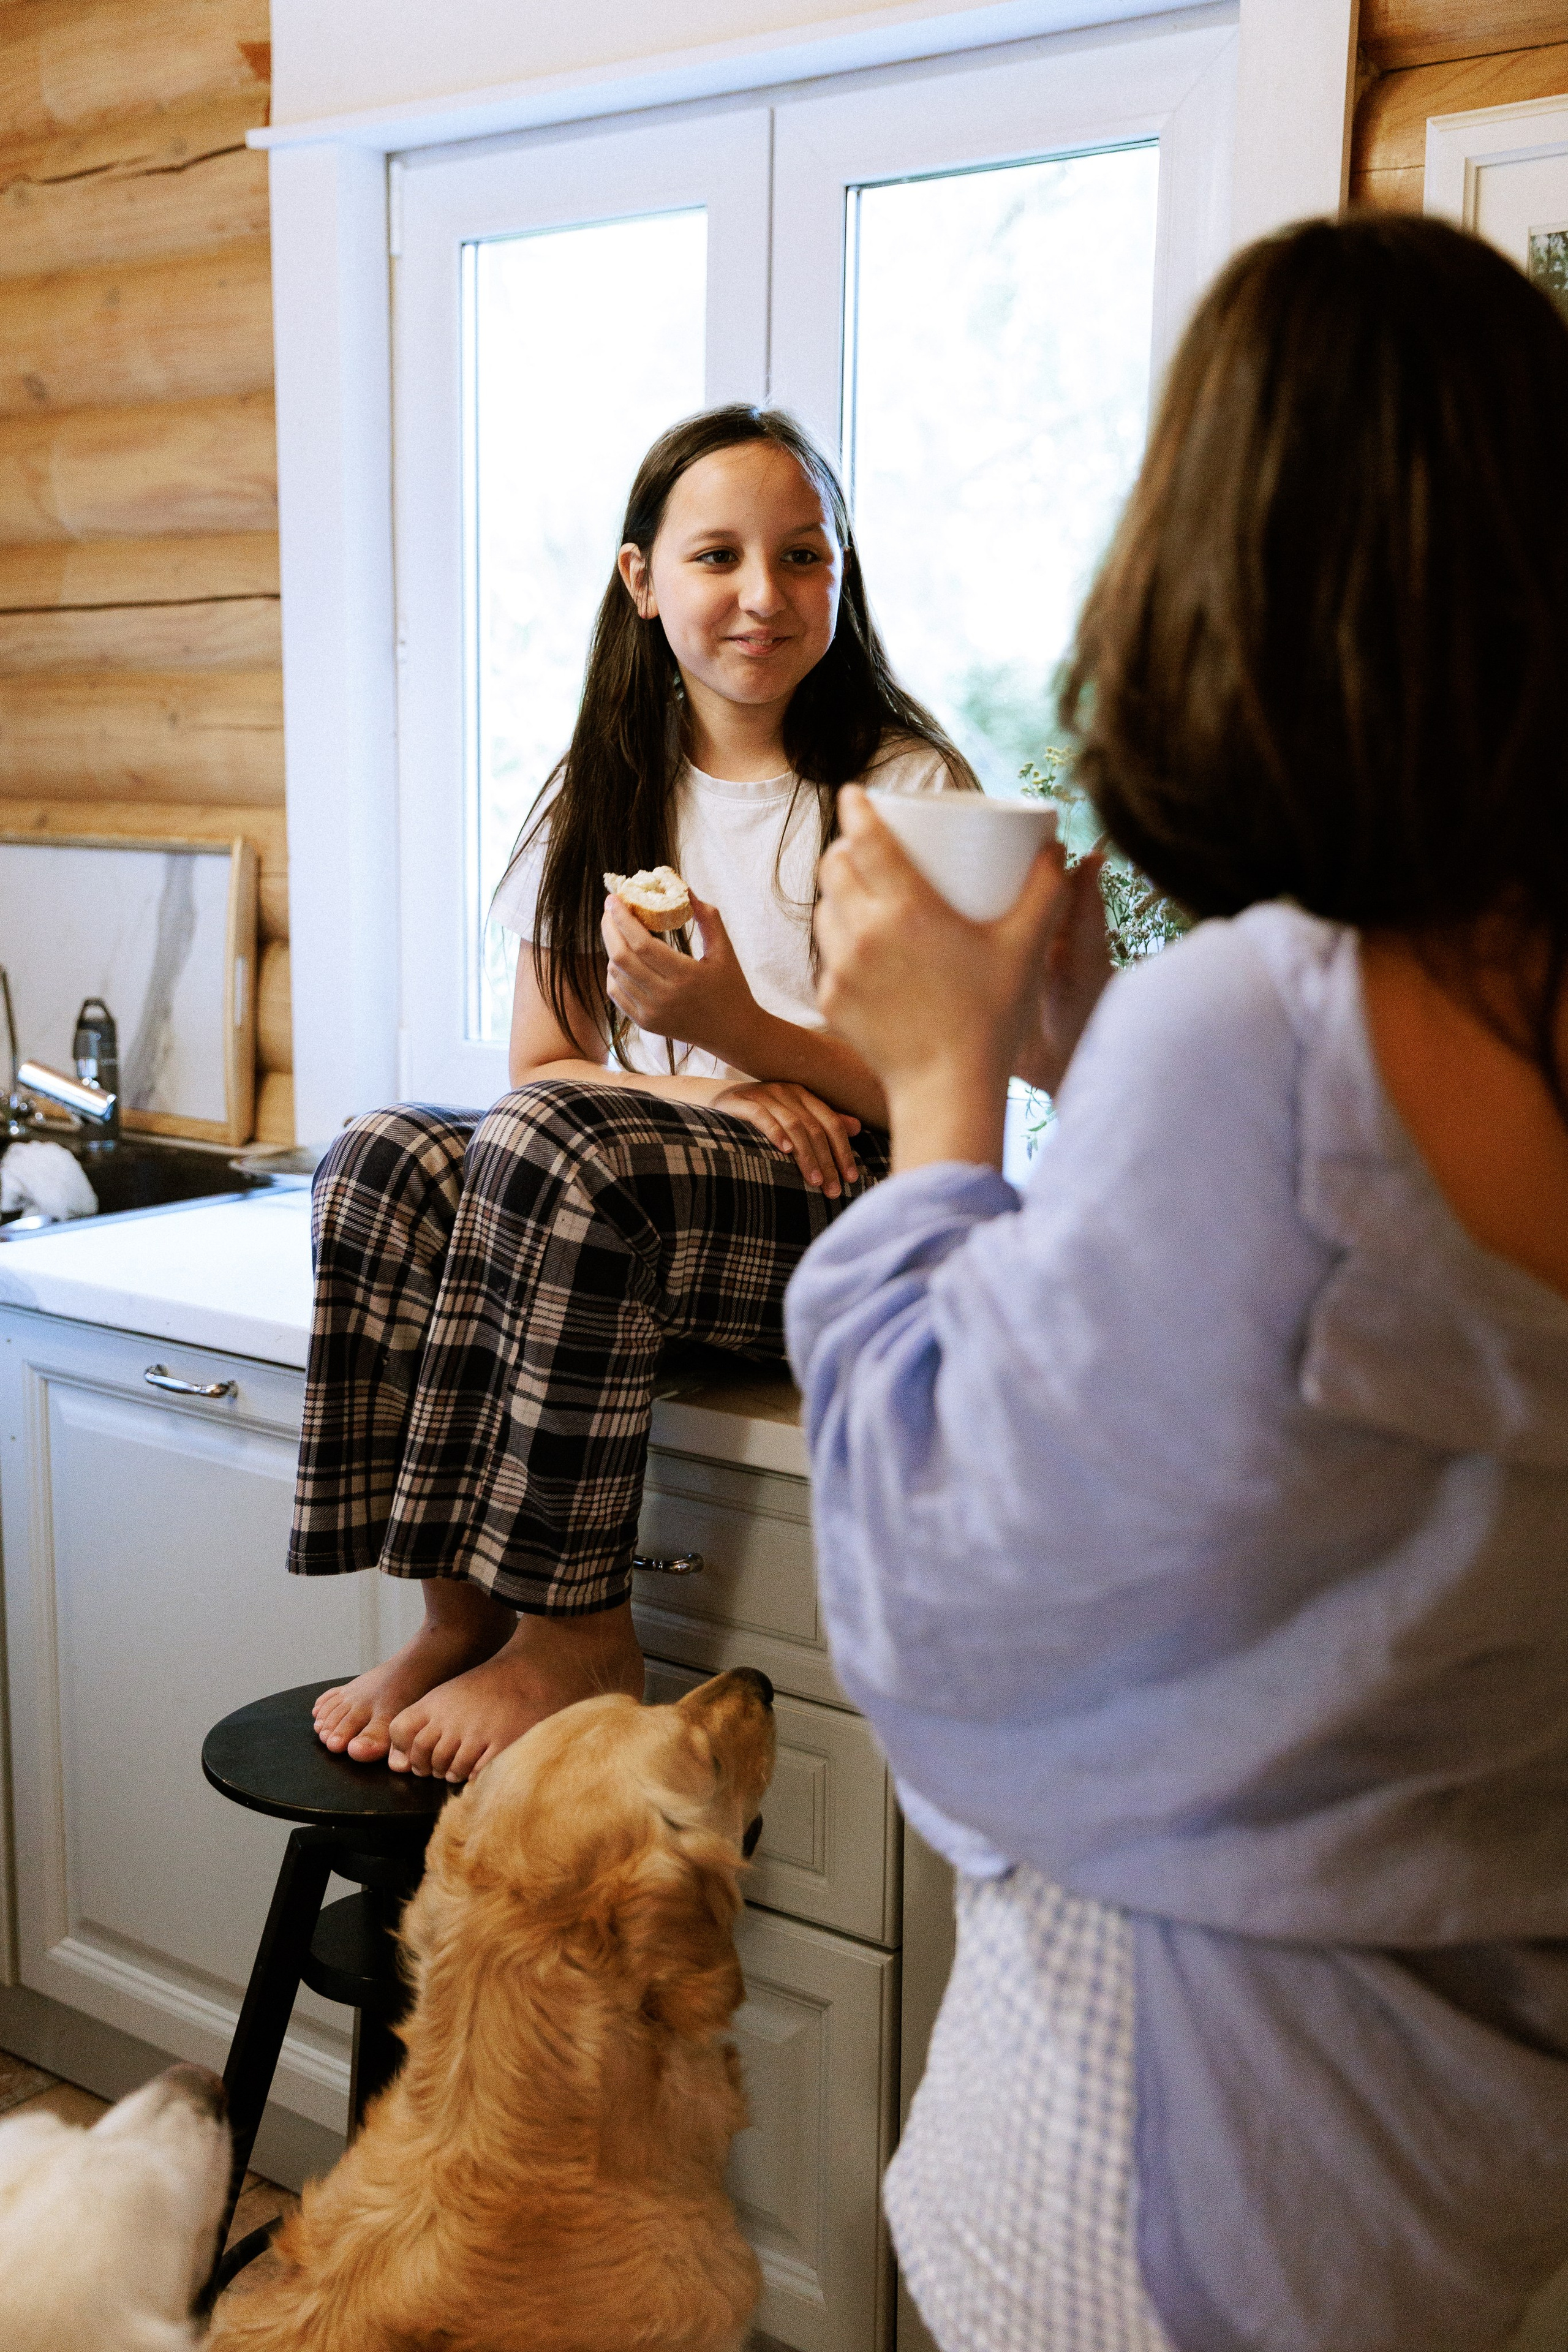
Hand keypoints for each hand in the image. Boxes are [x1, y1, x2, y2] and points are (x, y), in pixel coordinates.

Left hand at [602, 890, 758, 1061]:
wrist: (732, 1033)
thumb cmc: (731, 988)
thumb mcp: (725, 951)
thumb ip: (708, 919)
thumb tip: (685, 889)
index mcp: (685, 977)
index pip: (642, 944)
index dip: (623, 919)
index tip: (614, 900)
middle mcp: (664, 998)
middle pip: (622, 958)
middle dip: (610, 929)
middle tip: (611, 910)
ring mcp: (651, 1013)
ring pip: (616, 974)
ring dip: (612, 948)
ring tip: (617, 930)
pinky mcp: (645, 1023)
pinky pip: (616, 994)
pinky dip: (614, 972)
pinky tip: (621, 958)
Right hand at [710, 1078, 862, 1197]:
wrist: (715, 1102)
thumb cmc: (759, 1115)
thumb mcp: (792, 1117)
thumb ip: (822, 1122)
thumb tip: (858, 1127)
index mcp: (803, 1094)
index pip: (831, 1123)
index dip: (843, 1151)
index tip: (851, 1178)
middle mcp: (787, 1091)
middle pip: (815, 1128)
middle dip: (827, 1161)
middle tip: (833, 1190)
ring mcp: (764, 1094)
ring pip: (795, 1125)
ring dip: (807, 1156)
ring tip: (815, 1181)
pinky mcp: (741, 1101)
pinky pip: (762, 1117)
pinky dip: (776, 1133)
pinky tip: (786, 1151)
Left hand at [813, 789, 1110, 1159]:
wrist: (947, 1090)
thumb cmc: (991, 1019)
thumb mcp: (1027, 949)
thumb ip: (1047, 892)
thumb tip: (1058, 848)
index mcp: (907, 909)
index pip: (866, 838)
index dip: (856, 808)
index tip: (854, 792)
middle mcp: (864, 931)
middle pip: (835, 866)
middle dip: (844, 846)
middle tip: (864, 844)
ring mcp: (841, 967)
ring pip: (824, 909)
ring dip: (838, 892)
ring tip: (861, 891)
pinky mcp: (830, 998)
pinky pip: (827, 954)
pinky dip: (840, 940)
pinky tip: (859, 945)